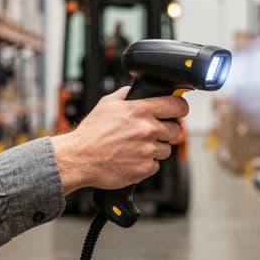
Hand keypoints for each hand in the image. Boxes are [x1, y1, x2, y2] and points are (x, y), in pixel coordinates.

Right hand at [50, 86, 189, 194]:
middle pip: (176, 129)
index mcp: (141, 110)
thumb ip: (128, 94)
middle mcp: (148, 129)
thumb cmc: (91, 133)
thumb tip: (139, 91)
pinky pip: (155, 165)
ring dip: (155, 148)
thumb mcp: (108, 103)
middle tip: (152, 132)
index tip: (178, 111)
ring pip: (166, 149)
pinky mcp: (145, 168)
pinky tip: (132, 158)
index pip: (178, 106)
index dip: (179, 108)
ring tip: (136, 147)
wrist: (80, 158)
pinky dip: (146, 163)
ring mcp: (148, 150)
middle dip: (167, 130)